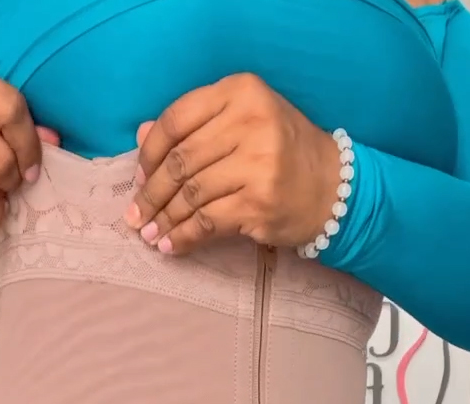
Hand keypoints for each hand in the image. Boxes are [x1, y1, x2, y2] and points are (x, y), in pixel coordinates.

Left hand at [124, 74, 340, 255]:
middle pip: (181, 160)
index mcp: (241, 92)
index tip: (139, 177)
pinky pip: (207, 221)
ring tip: (149, 235)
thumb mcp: (243, 123)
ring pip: (191, 194)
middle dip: (152, 194)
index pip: (177, 119)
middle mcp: (250, 121)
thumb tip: (140, 136)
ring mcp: (257, 163)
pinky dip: (184, 237)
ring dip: (164, 219)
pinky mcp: (259, 201)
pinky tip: (170, 245)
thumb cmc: (282, 152)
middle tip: (136, 216)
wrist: (333, 187)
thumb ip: (195, 126)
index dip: (150, 152)